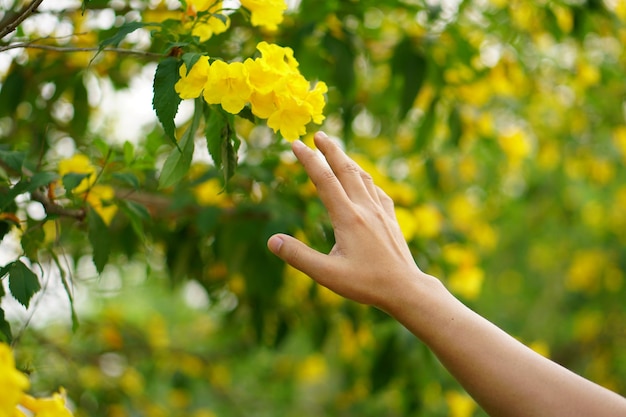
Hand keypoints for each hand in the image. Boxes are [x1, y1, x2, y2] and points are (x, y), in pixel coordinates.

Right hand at [267, 131, 425, 310]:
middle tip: (318, 134)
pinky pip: (377, 191)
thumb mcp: (327, 275)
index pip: (324, 180)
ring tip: (337, 151)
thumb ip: (298, 256)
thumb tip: (271, 241)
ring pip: (363, 177)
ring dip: (348, 161)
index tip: (295, 143)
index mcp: (348, 217)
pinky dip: (366, 179)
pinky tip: (365, 182)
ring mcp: (381, 212)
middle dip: (330, 150)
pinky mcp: (392, 219)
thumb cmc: (366, 284)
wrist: (406, 289)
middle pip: (346, 170)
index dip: (308, 160)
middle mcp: (365, 209)